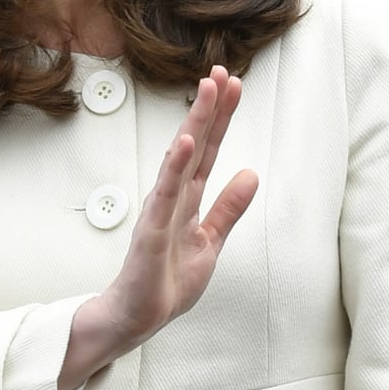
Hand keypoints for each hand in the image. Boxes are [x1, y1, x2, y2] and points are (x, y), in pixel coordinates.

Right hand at [59, 70, 256, 389]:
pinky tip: (185, 141)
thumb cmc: (166, 282)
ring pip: (180, 159)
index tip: (233, 85)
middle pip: (196, 145)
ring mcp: (160, 212)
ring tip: (208, 90)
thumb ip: (228, 209)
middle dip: (210, 108)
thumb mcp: (209, 242)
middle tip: (223, 72)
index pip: (209, 152)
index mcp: (187, 200)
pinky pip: (165, 195)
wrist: (137, 317)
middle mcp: (172, 198)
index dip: (221, 119)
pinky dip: (174, 167)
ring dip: (195, 123)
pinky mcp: (151, 233)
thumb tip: (251, 174)